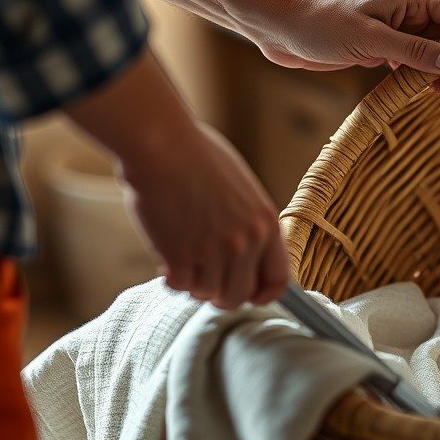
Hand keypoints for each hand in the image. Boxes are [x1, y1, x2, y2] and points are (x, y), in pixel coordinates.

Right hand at [119, 121, 288, 308]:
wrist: (161, 144)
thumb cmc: (196, 156)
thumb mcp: (242, 187)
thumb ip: (249, 221)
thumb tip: (247, 252)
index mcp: (266, 223)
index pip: (278, 279)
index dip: (264, 295)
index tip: (250, 296)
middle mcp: (245, 242)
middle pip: (239, 296)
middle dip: (221, 294)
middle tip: (205, 280)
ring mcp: (213, 251)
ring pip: (206, 293)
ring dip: (193, 280)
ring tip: (182, 255)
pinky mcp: (180, 256)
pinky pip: (179, 287)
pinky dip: (170, 276)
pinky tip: (165, 256)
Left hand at [258, 0, 439, 110]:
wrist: (281, 28)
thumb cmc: (320, 25)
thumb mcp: (370, 39)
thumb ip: (413, 51)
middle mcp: (409, 13)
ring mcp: (396, 31)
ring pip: (438, 54)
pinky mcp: (382, 49)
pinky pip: (416, 64)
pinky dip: (427, 80)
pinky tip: (430, 96)